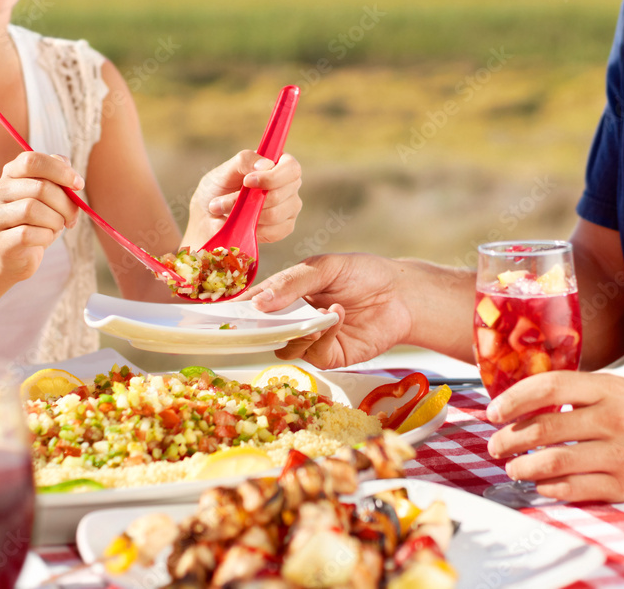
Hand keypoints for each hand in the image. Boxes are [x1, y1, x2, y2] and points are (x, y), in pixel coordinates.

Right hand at [0, 152, 81, 280]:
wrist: (14, 255)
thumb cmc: (38, 221)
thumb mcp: (51, 196)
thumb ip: (59, 178)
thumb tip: (69, 171)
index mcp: (11, 173)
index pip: (32, 160)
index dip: (60, 171)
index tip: (79, 185)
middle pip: (40, 187)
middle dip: (66, 204)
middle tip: (72, 217)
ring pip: (32, 209)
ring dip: (55, 220)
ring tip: (56, 227)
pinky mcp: (0, 240)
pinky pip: (27, 233)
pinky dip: (45, 236)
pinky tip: (45, 238)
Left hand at [185, 151, 301, 248]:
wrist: (209, 216)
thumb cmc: (219, 188)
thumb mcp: (225, 170)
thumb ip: (245, 161)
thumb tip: (266, 165)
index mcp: (280, 164)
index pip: (291, 168)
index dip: (272, 177)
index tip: (247, 182)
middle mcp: (290, 185)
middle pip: (283, 193)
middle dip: (250, 200)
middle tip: (223, 201)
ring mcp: (290, 208)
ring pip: (275, 214)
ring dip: (245, 214)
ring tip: (224, 211)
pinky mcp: (285, 228)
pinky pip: (273, 232)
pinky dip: (252, 228)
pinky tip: (241, 223)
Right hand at [240, 253, 412, 367]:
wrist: (402, 293)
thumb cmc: (363, 274)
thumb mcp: (324, 267)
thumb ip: (292, 282)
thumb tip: (258, 302)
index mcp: (286, 295)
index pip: (254, 305)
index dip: (237, 311)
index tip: (221, 314)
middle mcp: (294, 320)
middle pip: (264, 332)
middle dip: (263, 327)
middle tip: (266, 317)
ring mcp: (311, 341)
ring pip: (286, 347)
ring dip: (298, 330)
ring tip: (319, 311)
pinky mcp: (331, 356)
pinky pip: (315, 354)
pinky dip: (322, 336)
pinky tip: (336, 316)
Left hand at [486, 371, 623, 502]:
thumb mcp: (617, 388)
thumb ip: (576, 393)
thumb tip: (522, 402)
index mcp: (607, 388)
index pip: (549, 387)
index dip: (514, 399)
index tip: (494, 411)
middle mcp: (613, 418)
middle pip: (546, 428)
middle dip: (510, 438)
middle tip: (494, 444)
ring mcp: (620, 454)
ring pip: (555, 462)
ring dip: (524, 466)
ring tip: (512, 467)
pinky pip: (575, 489)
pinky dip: (550, 488)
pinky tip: (540, 484)